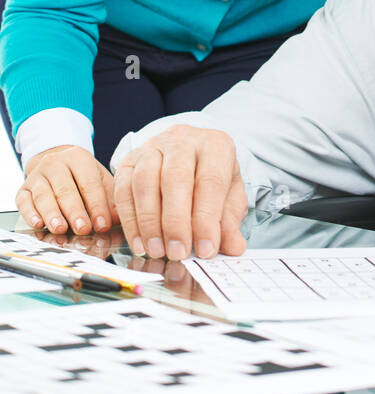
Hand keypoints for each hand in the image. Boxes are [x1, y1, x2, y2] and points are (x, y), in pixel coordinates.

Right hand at [17, 145, 119, 235]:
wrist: (55, 162)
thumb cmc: (81, 175)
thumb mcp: (99, 178)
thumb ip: (109, 198)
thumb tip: (118, 219)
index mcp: (78, 158)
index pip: (89, 183)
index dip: (97, 205)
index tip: (102, 224)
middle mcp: (55, 163)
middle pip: (65, 190)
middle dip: (75, 212)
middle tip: (83, 229)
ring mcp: (37, 175)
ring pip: (44, 195)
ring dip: (52, 214)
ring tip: (61, 229)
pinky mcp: (23, 188)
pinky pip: (24, 201)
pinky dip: (30, 213)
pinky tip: (38, 223)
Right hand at [113, 123, 247, 260]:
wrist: (190, 155)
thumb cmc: (211, 178)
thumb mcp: (230, 197)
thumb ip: (230, 222)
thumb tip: (233, 247)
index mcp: (215, 146)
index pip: (210, 181)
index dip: (207, 219)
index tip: (205, 250)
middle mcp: (183, 140)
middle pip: (175, 177)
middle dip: (175, 221)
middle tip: (178, 252)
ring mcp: (153, 146)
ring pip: (145, 180)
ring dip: (149, 221)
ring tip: (157, 250)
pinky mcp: (130, 160)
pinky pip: (123, 189)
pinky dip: (129, 219)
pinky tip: (139, 242)